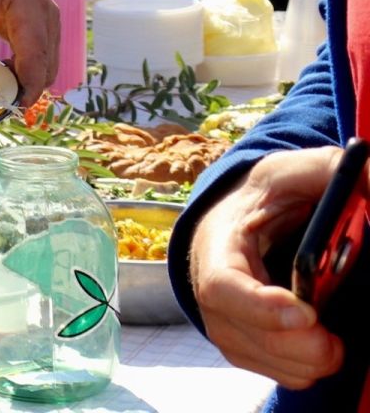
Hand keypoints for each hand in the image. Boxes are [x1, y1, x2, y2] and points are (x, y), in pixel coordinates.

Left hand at [0, 0, 59, 103]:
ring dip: (27, 83)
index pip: (37, 50)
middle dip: (29, 87)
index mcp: (31, 3)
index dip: (31, 80)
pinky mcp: (35, 31)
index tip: (19, 104)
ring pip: (45, 65)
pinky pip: (37, 60)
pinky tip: (0, 74)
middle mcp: (45, 16)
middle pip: (47, 64)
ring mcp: (44, 24)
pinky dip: (24, 74)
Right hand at [190, 148, 343, 388]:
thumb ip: (330, 172)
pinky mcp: (242, 345)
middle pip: (249, 335)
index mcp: (218, 245)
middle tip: (336, 341)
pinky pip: (280, 373)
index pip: (224, 287)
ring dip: (309, 359)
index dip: (261, 307)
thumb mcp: (293, 172)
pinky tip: (318, 338)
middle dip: (301, 346)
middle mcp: (210, 291)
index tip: (306, 313)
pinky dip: (307, 366)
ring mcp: (224, 323)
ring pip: (268, 362)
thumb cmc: (264, 196)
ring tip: (332, 334)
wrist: (238, 217)